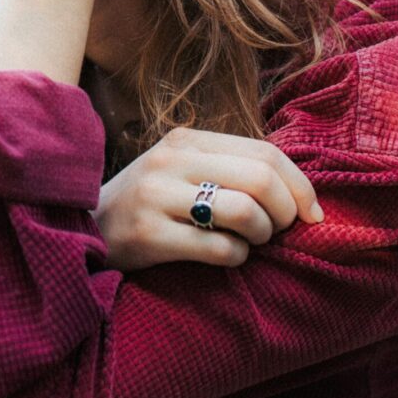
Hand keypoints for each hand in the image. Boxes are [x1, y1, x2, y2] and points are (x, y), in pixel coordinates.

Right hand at [93, 128, 322, 271]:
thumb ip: (230, 169)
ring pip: (244, 212)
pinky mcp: (149, 235)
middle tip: (279, 231)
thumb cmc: (148, 202)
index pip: (265, 151)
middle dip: (285, 212)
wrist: (86, 229)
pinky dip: (236, 257)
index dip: (299, 185)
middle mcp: (171, 161)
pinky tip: (224, 257)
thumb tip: (301, 195)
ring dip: (262, 235)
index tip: (312, 213)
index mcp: (186, 140)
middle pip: (261, 179)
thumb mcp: (182, 170)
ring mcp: (157, 197)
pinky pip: (220, 249)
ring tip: (250, 242)